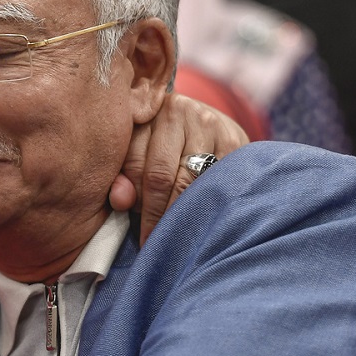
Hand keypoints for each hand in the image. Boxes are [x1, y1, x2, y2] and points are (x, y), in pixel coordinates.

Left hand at [108, 93, 248, 243]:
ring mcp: (207, 122)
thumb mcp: (137, 155)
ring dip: (180, 213)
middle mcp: (176, 111)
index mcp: (144, 114)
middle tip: (155, 243)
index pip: (133, 165)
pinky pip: (218, 180)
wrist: (208, 124)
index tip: (138, 233)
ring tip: (175, 238)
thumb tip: (120, 201)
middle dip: (155, 215)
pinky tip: (202, 220)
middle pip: (159, 174)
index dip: (133, 202)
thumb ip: (123, 177)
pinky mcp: (234, 138)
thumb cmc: (162, 146)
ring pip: (188, 181)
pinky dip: (208, 204)